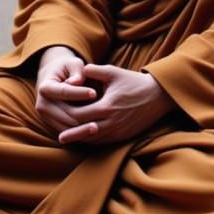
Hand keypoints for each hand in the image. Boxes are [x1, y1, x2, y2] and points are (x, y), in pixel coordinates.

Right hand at [35, 45, 95, 135]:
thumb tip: (77, 82)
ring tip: (99, 126)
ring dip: (82, 128)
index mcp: (45, 87)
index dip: (79, 93)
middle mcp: (42, 104)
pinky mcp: (52, 125)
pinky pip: (67, 133)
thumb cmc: (67, 68)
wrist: (55, 78)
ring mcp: (46, 117)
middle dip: (83, 114)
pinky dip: (79, 133)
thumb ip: (76, 70)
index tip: (94, 93)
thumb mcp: (72, 63)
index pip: (63, 91)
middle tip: (102, 114)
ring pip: (65, 127)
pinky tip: (94, 131)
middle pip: (64, 113)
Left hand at [57, 63, 174, 145]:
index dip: (68, 114)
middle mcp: (111, 122)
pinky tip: (83, 138)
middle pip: (84, 131)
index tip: (57, 112)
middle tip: (55, 130)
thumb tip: (77, 70)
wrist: (158, 96)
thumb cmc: (134, 82)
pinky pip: (102, 142)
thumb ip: (94, 70)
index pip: (80, 115)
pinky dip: (91, 140)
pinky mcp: (123, 137)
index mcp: (107, 106)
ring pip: (92, 140)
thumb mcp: (113, 72)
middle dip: (70, 130)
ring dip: (79, 139)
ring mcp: (117, 132)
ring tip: (64, 138)